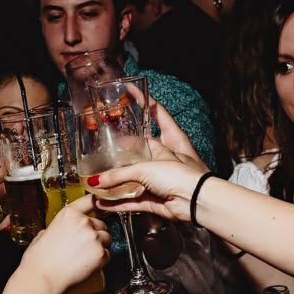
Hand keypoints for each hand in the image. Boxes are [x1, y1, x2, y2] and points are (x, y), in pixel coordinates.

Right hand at [18, 194, 109, 293]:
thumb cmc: (39, 260)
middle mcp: (84, 222)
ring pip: (107, 239)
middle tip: (84, 246)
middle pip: (101, 224)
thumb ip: (58, 227)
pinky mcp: (101, 253)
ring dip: (100, 246)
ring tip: (85, 257)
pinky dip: (101, 260)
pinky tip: (87, 265)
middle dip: (96, 233)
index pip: (90, 201)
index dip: (96, 204)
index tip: (99, 207)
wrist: (42, 278)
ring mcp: (94, 237)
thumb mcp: (44, 233)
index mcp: (69, 214)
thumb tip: (62, 231)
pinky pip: (108, 255)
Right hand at [88, 97, 209, 221]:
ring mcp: (161, 179)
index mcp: (171, 141)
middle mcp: (165, 158)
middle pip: (139, 149)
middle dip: (121, 149)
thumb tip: (98, 180)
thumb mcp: (147, 168)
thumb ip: (120, 173)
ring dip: (116, 180)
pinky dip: (118, 202)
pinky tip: (103, 202)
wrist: (196, 202)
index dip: (144, 101)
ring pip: (134, 178)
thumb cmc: (182, 176)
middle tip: (102, 145)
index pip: (157, 114)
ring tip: (97, 177)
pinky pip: (133, 200)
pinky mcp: (156, 199)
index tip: (130, 90)